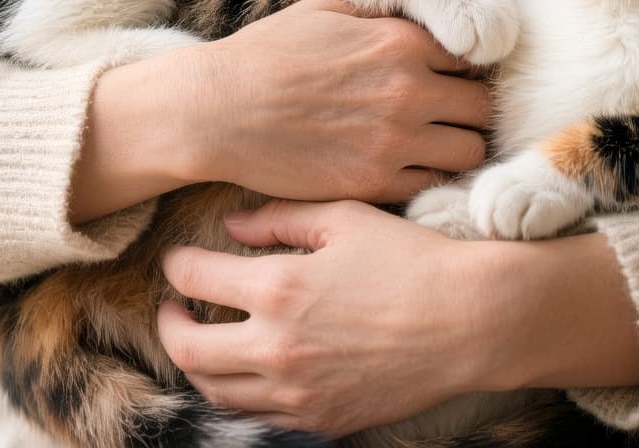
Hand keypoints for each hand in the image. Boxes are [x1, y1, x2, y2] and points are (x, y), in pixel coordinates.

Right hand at [71, 0, 490, 221]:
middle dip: (470, 109)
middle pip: (483, 108)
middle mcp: (409, 90)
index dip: (465, 67)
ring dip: (457, 147)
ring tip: (433, 145)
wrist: (218, 111)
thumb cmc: (266, 55)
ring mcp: (394, 141)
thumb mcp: (327, 12)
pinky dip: (426, 178)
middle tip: (450, 115)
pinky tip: (404, 168)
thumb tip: (415, 17)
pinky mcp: (374, 183)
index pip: (473, 56)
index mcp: (401, 41)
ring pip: (469, 152)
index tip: (452, 76)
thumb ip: (382, 16)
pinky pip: (431, 186)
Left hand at [158, 200, 493, 434]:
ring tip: (204, 340)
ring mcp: (297, 392)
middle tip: (173, 307)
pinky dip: (238, 393)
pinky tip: (248, 370)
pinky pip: (257, 415)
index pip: (195, 278)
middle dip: (169, 324)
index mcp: (279, 287)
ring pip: (216, 390)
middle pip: (188, 349)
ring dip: (198, 364)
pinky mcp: (322, 418)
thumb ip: (281, 218)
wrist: (468, 321)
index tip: (177, 259)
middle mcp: (277, 346)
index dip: (177, 265)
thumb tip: (233, 225)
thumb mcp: (344, 218)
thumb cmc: (410, 258)